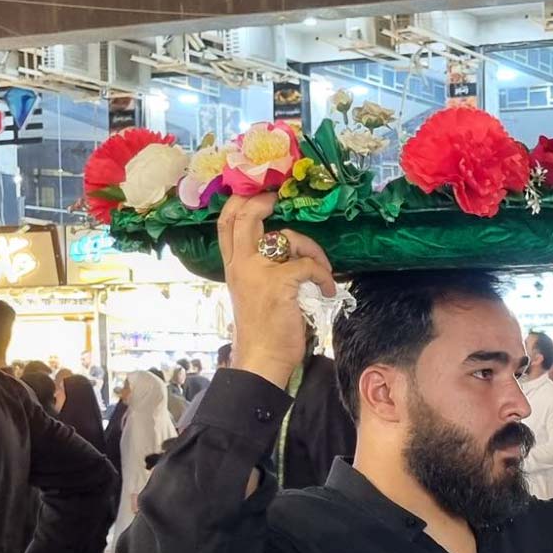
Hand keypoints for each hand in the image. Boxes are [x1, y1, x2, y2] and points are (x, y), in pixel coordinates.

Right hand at [217, 195, 337, 387]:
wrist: (262, 358)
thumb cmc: (263, 329)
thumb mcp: (253, 292)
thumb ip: (260, 268)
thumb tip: (285, 250)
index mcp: (233, 266)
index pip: (225, 225)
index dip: (239, 203)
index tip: (258, 194)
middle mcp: (241, 264)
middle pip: (245, 217)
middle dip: (261, 201)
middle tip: (276, 199)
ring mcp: (258, 271)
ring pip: (286, 238)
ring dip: (312, 249)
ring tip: (322, 270)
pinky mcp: (280, 282)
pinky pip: (309, 265)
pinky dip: (324, 276)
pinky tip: (327, 290)